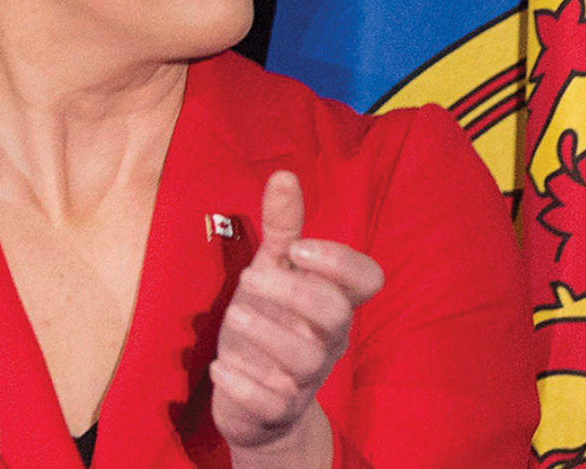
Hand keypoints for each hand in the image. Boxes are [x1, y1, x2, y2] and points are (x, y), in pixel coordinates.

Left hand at [211, 171, 383, 465]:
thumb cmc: (269, 324)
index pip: (367, 278)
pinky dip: (243, 383)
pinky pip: (271, 401)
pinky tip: (218, 367)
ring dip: (264, 331)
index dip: (339, 260)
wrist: (254, 406)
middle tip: (248, 278)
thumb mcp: (271, 273)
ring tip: (232, 316)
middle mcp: (326, 340)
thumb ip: (281, 229)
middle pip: (335, 312)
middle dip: (292, 290)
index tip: (298, 250)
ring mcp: (304, 378)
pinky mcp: (277, 410)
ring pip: (305, 358)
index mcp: (330, 301)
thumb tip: (284, 174)